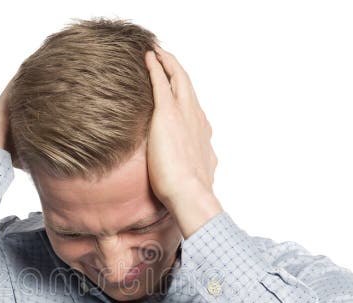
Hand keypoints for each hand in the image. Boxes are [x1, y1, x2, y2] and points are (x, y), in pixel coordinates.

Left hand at [144, 44, 222, 236]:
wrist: (189, 195)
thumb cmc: (187, 197)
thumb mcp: (190, 184)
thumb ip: (185, 180)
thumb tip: (182, 191)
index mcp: (203, 138)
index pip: (195, 114)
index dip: (188, 102)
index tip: (182, 96)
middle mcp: (198, 122)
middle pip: (190, 90)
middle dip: (180, 75)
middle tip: (170, 63)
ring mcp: (185, 115)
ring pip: (179, 80)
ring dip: (170, 65)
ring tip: (160, 54)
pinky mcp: (168, 113)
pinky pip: (162, 81)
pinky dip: (157, 67)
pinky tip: (149, 57)